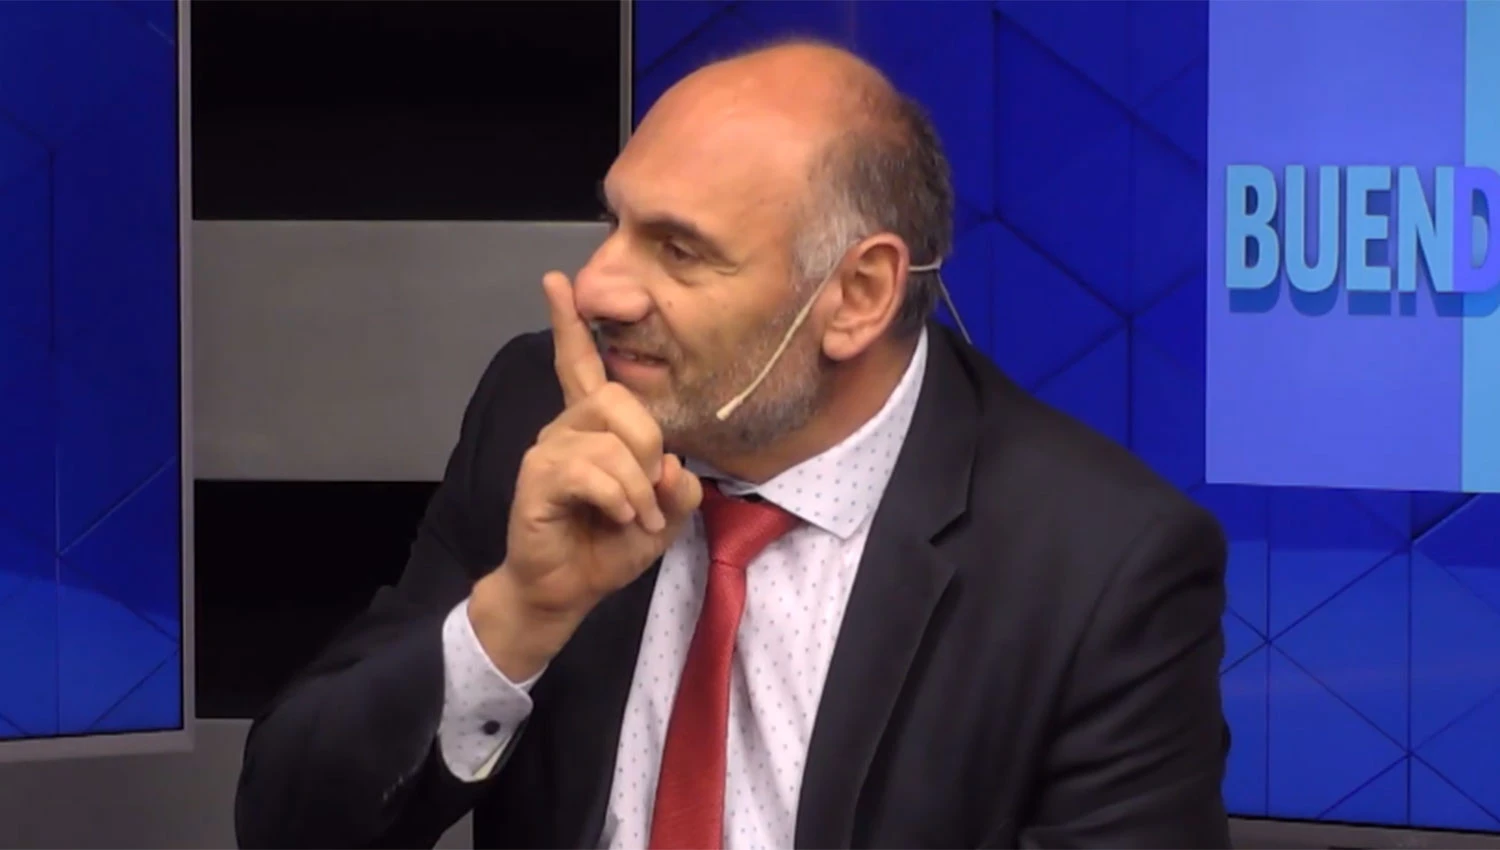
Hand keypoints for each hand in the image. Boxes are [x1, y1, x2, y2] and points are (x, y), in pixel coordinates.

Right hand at [470, 271, 701, 679]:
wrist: (566, 590)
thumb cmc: (609, 546)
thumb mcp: (665, 516)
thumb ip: (680, 488)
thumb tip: (673, 466)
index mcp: (592, 427)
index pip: (580, 365)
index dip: (570, 324)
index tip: (557, 281)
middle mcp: (566, 428)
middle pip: (620, 400)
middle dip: (649, 449)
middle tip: (650, 493)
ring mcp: (548, 450)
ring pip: (611, 441)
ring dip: (636, 485)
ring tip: (636, 516)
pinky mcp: (537, 478)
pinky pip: (589, 471)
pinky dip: (617, 497)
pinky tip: (620, 518)